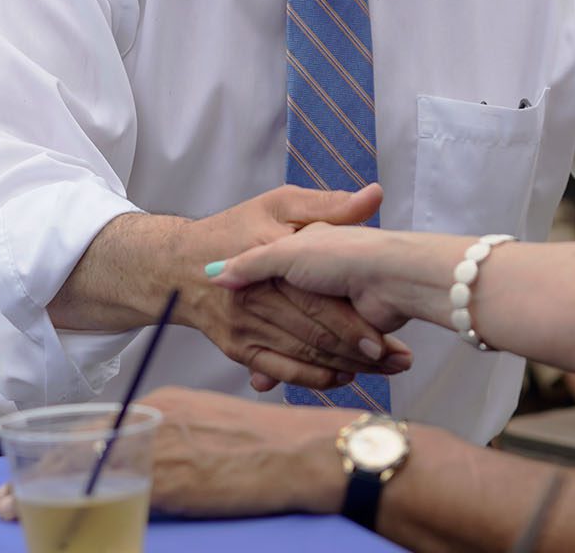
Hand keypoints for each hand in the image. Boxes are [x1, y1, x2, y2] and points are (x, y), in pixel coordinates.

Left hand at [0, 388, 349, 522]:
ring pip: (86, 470)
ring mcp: (162, 447)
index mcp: (168, 400)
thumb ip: (177, 438)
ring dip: (44, 494)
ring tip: (12, 513)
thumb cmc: (273, 445)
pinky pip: (112, 496)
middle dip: (38, 472)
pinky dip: (78, 511)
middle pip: (81, 444)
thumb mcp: (215, 428)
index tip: (33, 466)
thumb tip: (144, 463)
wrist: (307, 452)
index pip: (98, 424)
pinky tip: (57, 524)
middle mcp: (157, 416)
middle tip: (3, 499)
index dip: (60, 450)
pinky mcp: (172, 479)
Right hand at [177, 185, 413, 392]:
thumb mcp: (278, 204)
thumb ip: (327, 205)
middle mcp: (254, 296)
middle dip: (359, 350)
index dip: (352, 321)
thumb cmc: (236, 227)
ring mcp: (244, 326)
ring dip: (345, 367)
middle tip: (396, 360)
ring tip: (382, 370)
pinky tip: (340, 377)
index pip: (316, 298)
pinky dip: (311, 379)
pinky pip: (279, 370)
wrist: (179, 263)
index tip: (384, 336)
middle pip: (314, 333)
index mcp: (269, 256)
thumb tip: (374, 195)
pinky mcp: (239, 348)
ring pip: (302, 355)